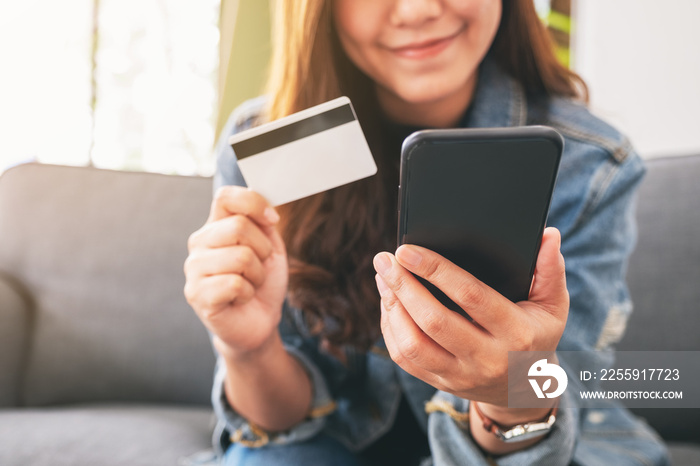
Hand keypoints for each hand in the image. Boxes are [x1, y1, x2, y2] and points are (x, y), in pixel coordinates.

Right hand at [184, 186, 287, 359]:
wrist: (259, 321)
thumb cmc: (262, 282)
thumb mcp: (271, 246)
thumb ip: (264, 223)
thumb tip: (264, 206)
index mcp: (215, 225)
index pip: (225, 196)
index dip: (254, 203)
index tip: (273, 220)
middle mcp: (199, 243)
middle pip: (239, 226)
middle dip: (263, 249)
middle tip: (259, 266)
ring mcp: (194, 269)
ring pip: (241, 257)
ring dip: (257, 275)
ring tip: (249, 284)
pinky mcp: (196, 294)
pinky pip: (234, 284)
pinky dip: (248, 293)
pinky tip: (240, 299)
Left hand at [373, 227, 568, 406]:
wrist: (525, 391)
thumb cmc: (536, 336)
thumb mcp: (553, 306)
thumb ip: (550, 269)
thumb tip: (548, 234)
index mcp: (516, 334)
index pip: (471, 296)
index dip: (436, 270)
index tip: (408, 250)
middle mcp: (487, 358)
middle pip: (434, 321)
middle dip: (403, 286)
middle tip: (385, 259)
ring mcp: (460, 375)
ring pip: (412, 345)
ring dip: (391, 307)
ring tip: (384, 277)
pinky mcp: (439, 382)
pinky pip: (404, 358)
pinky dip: (390, 328)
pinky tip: (388, 302)